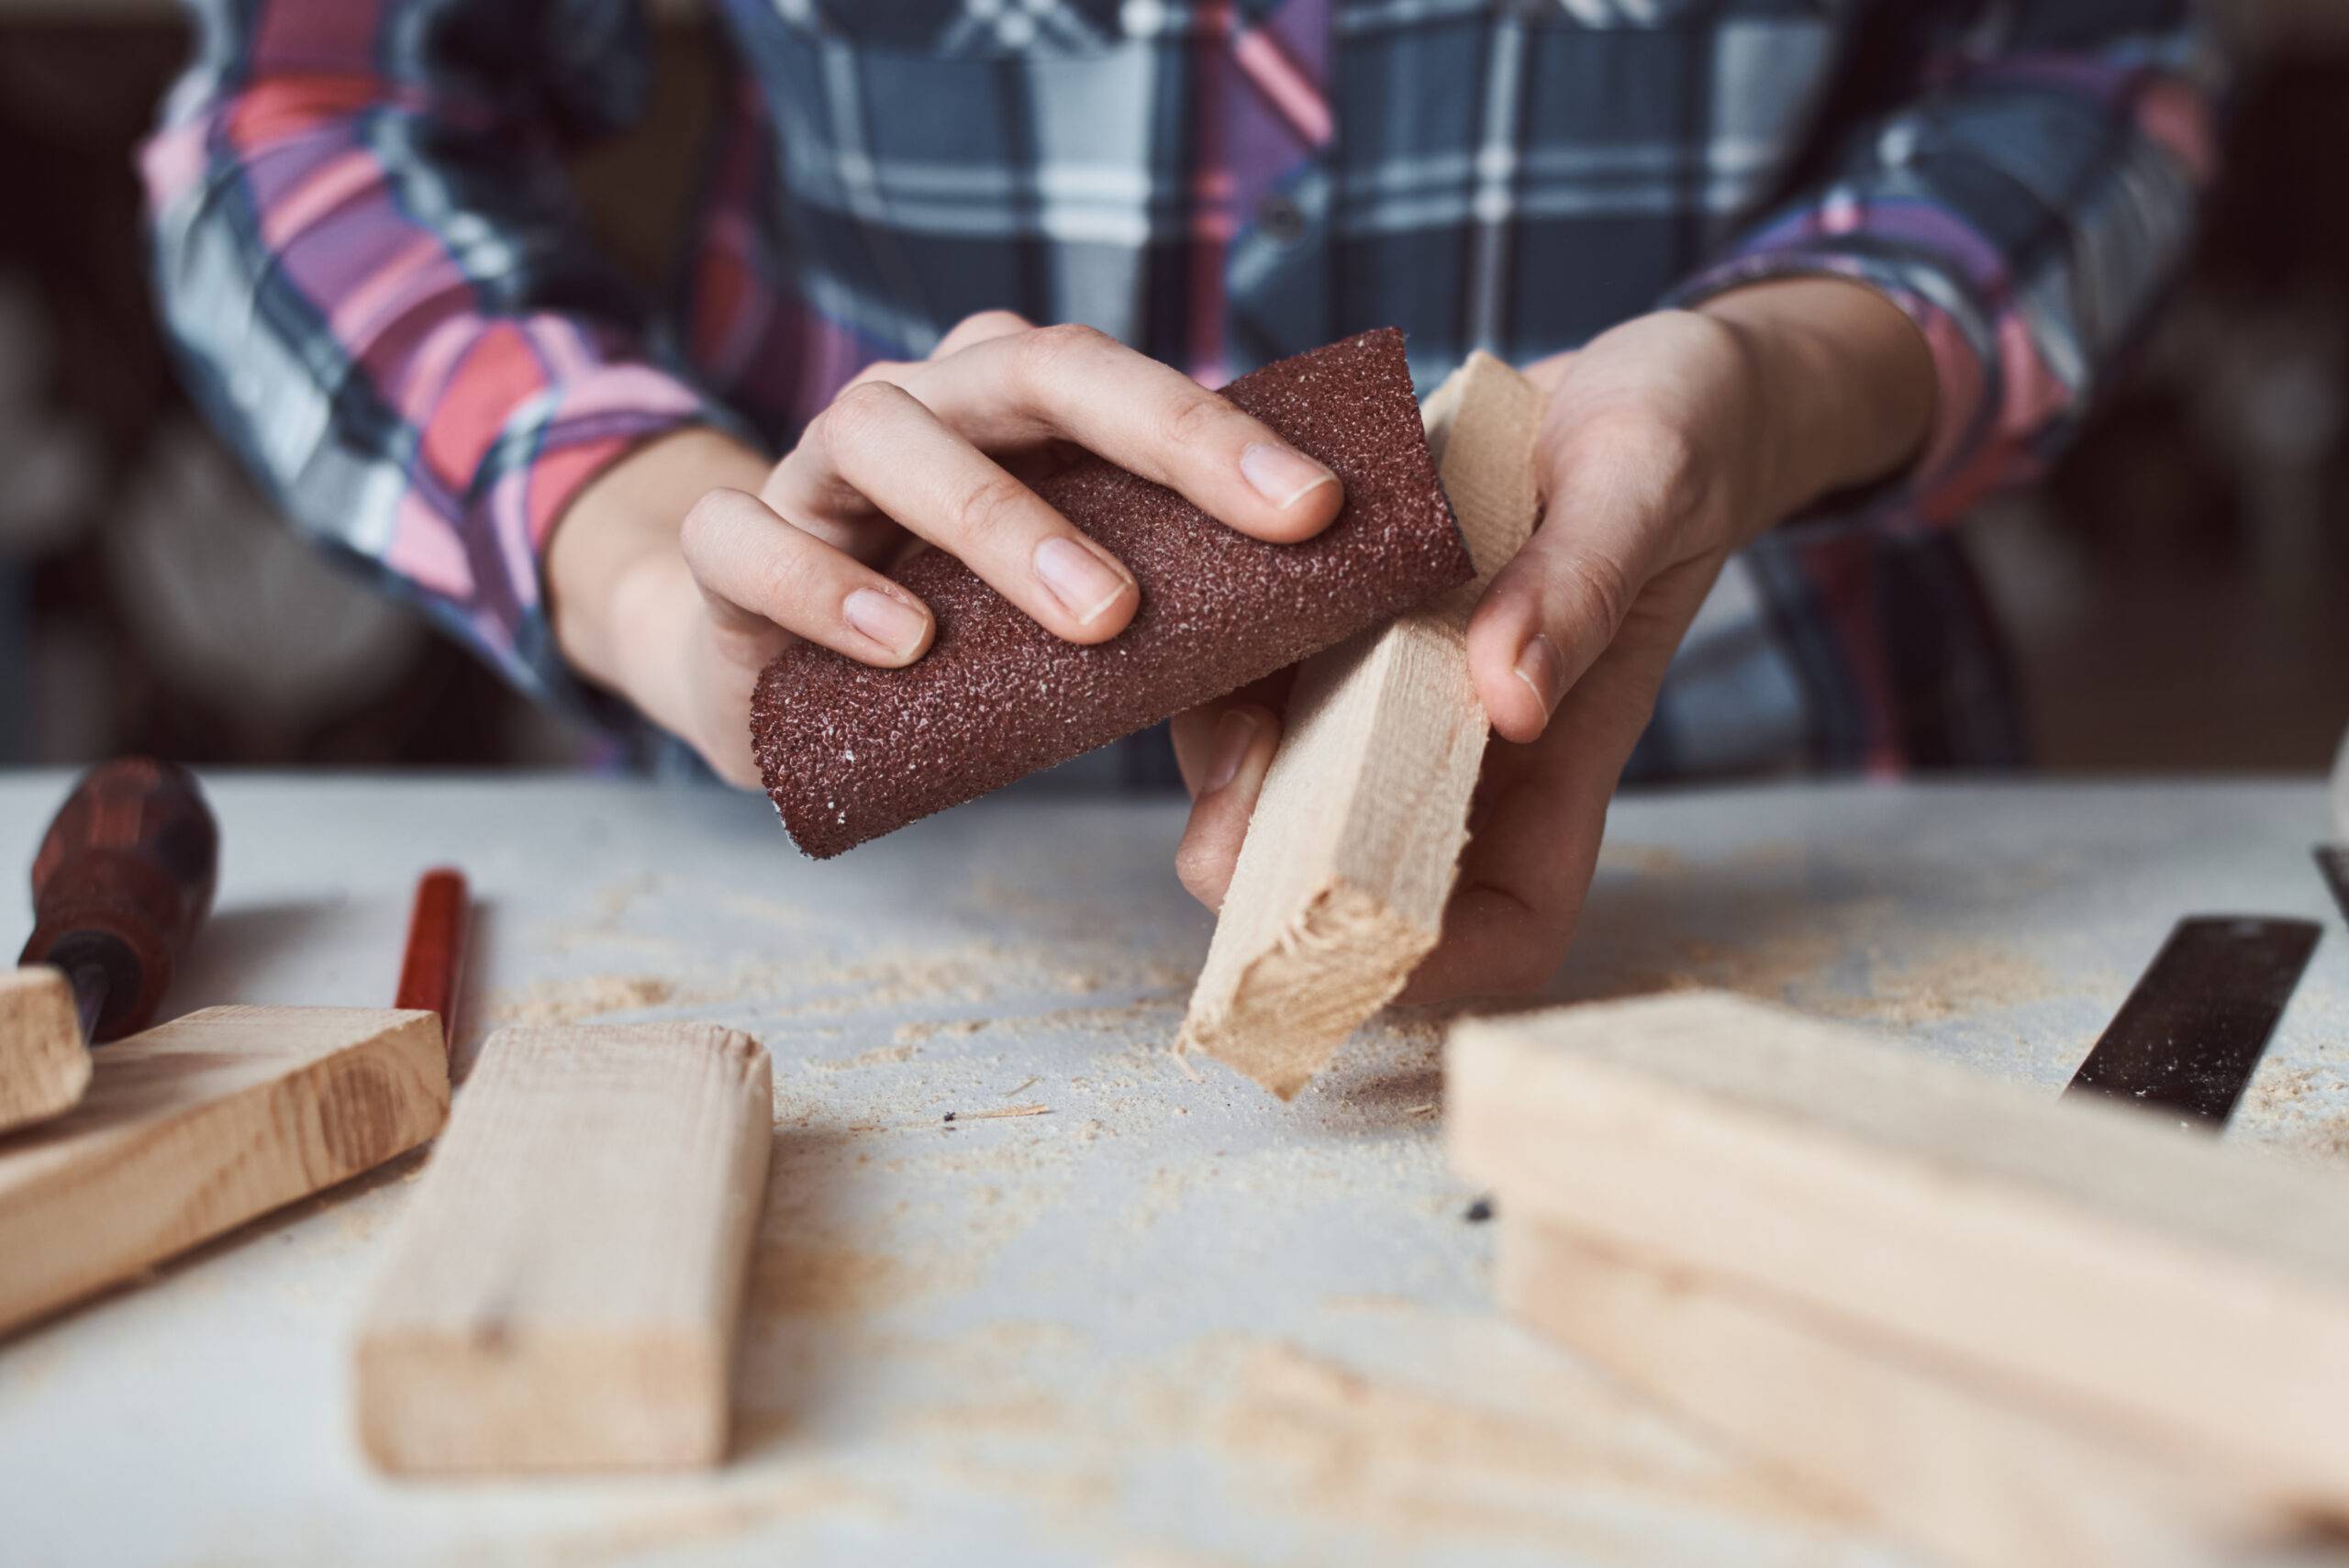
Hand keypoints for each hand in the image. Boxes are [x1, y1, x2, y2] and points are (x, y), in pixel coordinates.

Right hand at [547, 312, 1344, 783]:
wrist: (768, 683)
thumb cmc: (951, 652)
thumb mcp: (1072, 652)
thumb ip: (1174, 685)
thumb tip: (1277, 775)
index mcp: (1014, 409)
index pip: (1120, 379)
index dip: (1218, 430)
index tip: (1317, 506)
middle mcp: (922, 408)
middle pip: (1028, 366)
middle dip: (1156, 436)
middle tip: (1257, 523)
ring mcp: (815, 469)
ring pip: (883, 431)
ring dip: (1000, 517)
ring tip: (1095, 618)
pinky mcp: (730, 552)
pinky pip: (750, 539)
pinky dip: (823, 582)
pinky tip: (905, 643)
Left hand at [1171, 278, 1937, 999]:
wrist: (1640, 372)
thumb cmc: (1674, 437)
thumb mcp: (1642, 485)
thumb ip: (1579, 587)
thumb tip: (1505, 697)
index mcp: (1557, 755)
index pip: (1505, 926)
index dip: (1432, 964)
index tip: (1351, 924)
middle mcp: (1463, 744)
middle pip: (1359, 874)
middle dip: (1274, 875)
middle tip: (1225, 812)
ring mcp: (1397, 690)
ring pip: (1283, 777)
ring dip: (1223, 757)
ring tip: (1203, 664)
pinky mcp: (1346, 624)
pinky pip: (1257, 674)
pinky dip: (1215, 658)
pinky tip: (1198, 594)